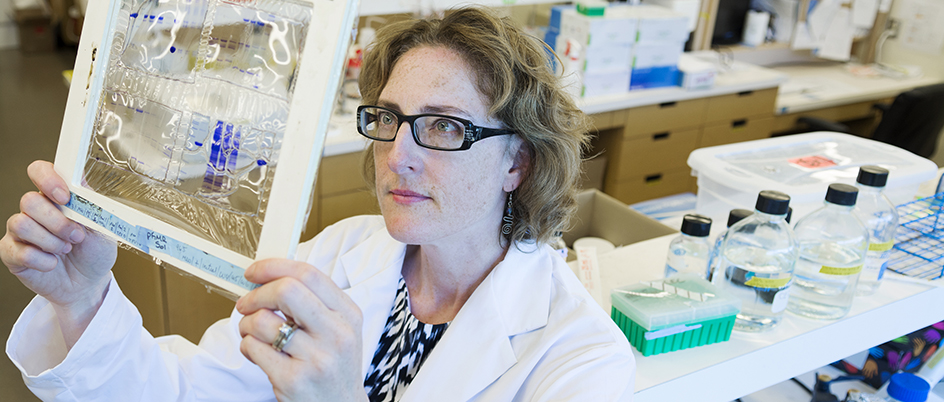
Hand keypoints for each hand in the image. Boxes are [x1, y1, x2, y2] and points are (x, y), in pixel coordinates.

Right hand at [1, 161, 116, 345]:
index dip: (47, 179)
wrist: (89, 283)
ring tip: (65, 250)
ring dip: (50, 241)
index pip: (39, 171)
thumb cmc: (94, 251)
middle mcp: (35, 210)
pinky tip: (53, 264)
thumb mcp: (102, 228)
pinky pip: (19, 251)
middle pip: (29, 201)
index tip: (65, 197)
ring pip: (20, 224)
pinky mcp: (12, 254)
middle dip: (57, 222)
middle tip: (76, 237)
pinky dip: (43, 261)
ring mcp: (20, 232)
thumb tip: (82, 192)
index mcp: (57, 197)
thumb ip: (91, 208)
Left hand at [237, 259, 366, 401]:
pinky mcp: (293, 379)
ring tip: (254, 333)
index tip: (255, 272)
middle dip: (257, 294)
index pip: (309, 274)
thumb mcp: (339, 329)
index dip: (275, 267)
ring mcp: (315, 358)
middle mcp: (336, 334)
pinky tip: (259, 352)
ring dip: (247, 324)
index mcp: (348, 314)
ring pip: (263, 321)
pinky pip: (254, 348)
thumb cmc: (335, 367)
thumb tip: (272, 277)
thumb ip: (314, 302)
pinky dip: (248, 346)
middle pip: (287, 291)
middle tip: (247, 303)